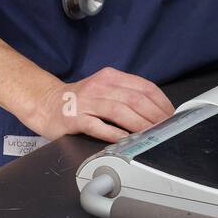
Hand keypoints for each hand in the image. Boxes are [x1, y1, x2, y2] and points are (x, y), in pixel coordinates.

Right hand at [23, 66, 175, 141]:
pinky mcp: (75, 118)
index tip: (171, 114)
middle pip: (134, 99)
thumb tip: (157, 109)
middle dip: (154, 116)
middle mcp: (99, 86)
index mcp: (111, 77)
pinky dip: (115, 134)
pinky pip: (99, 127)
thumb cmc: (81, 100)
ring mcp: (86, 102)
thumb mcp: (105, 89)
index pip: (144, 87)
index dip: (161, 102)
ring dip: (139, 125)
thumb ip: (127, 94)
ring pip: (119, 112)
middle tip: (164, 128)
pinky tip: (126, 140)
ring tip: (151, 135)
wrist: (46, 104)